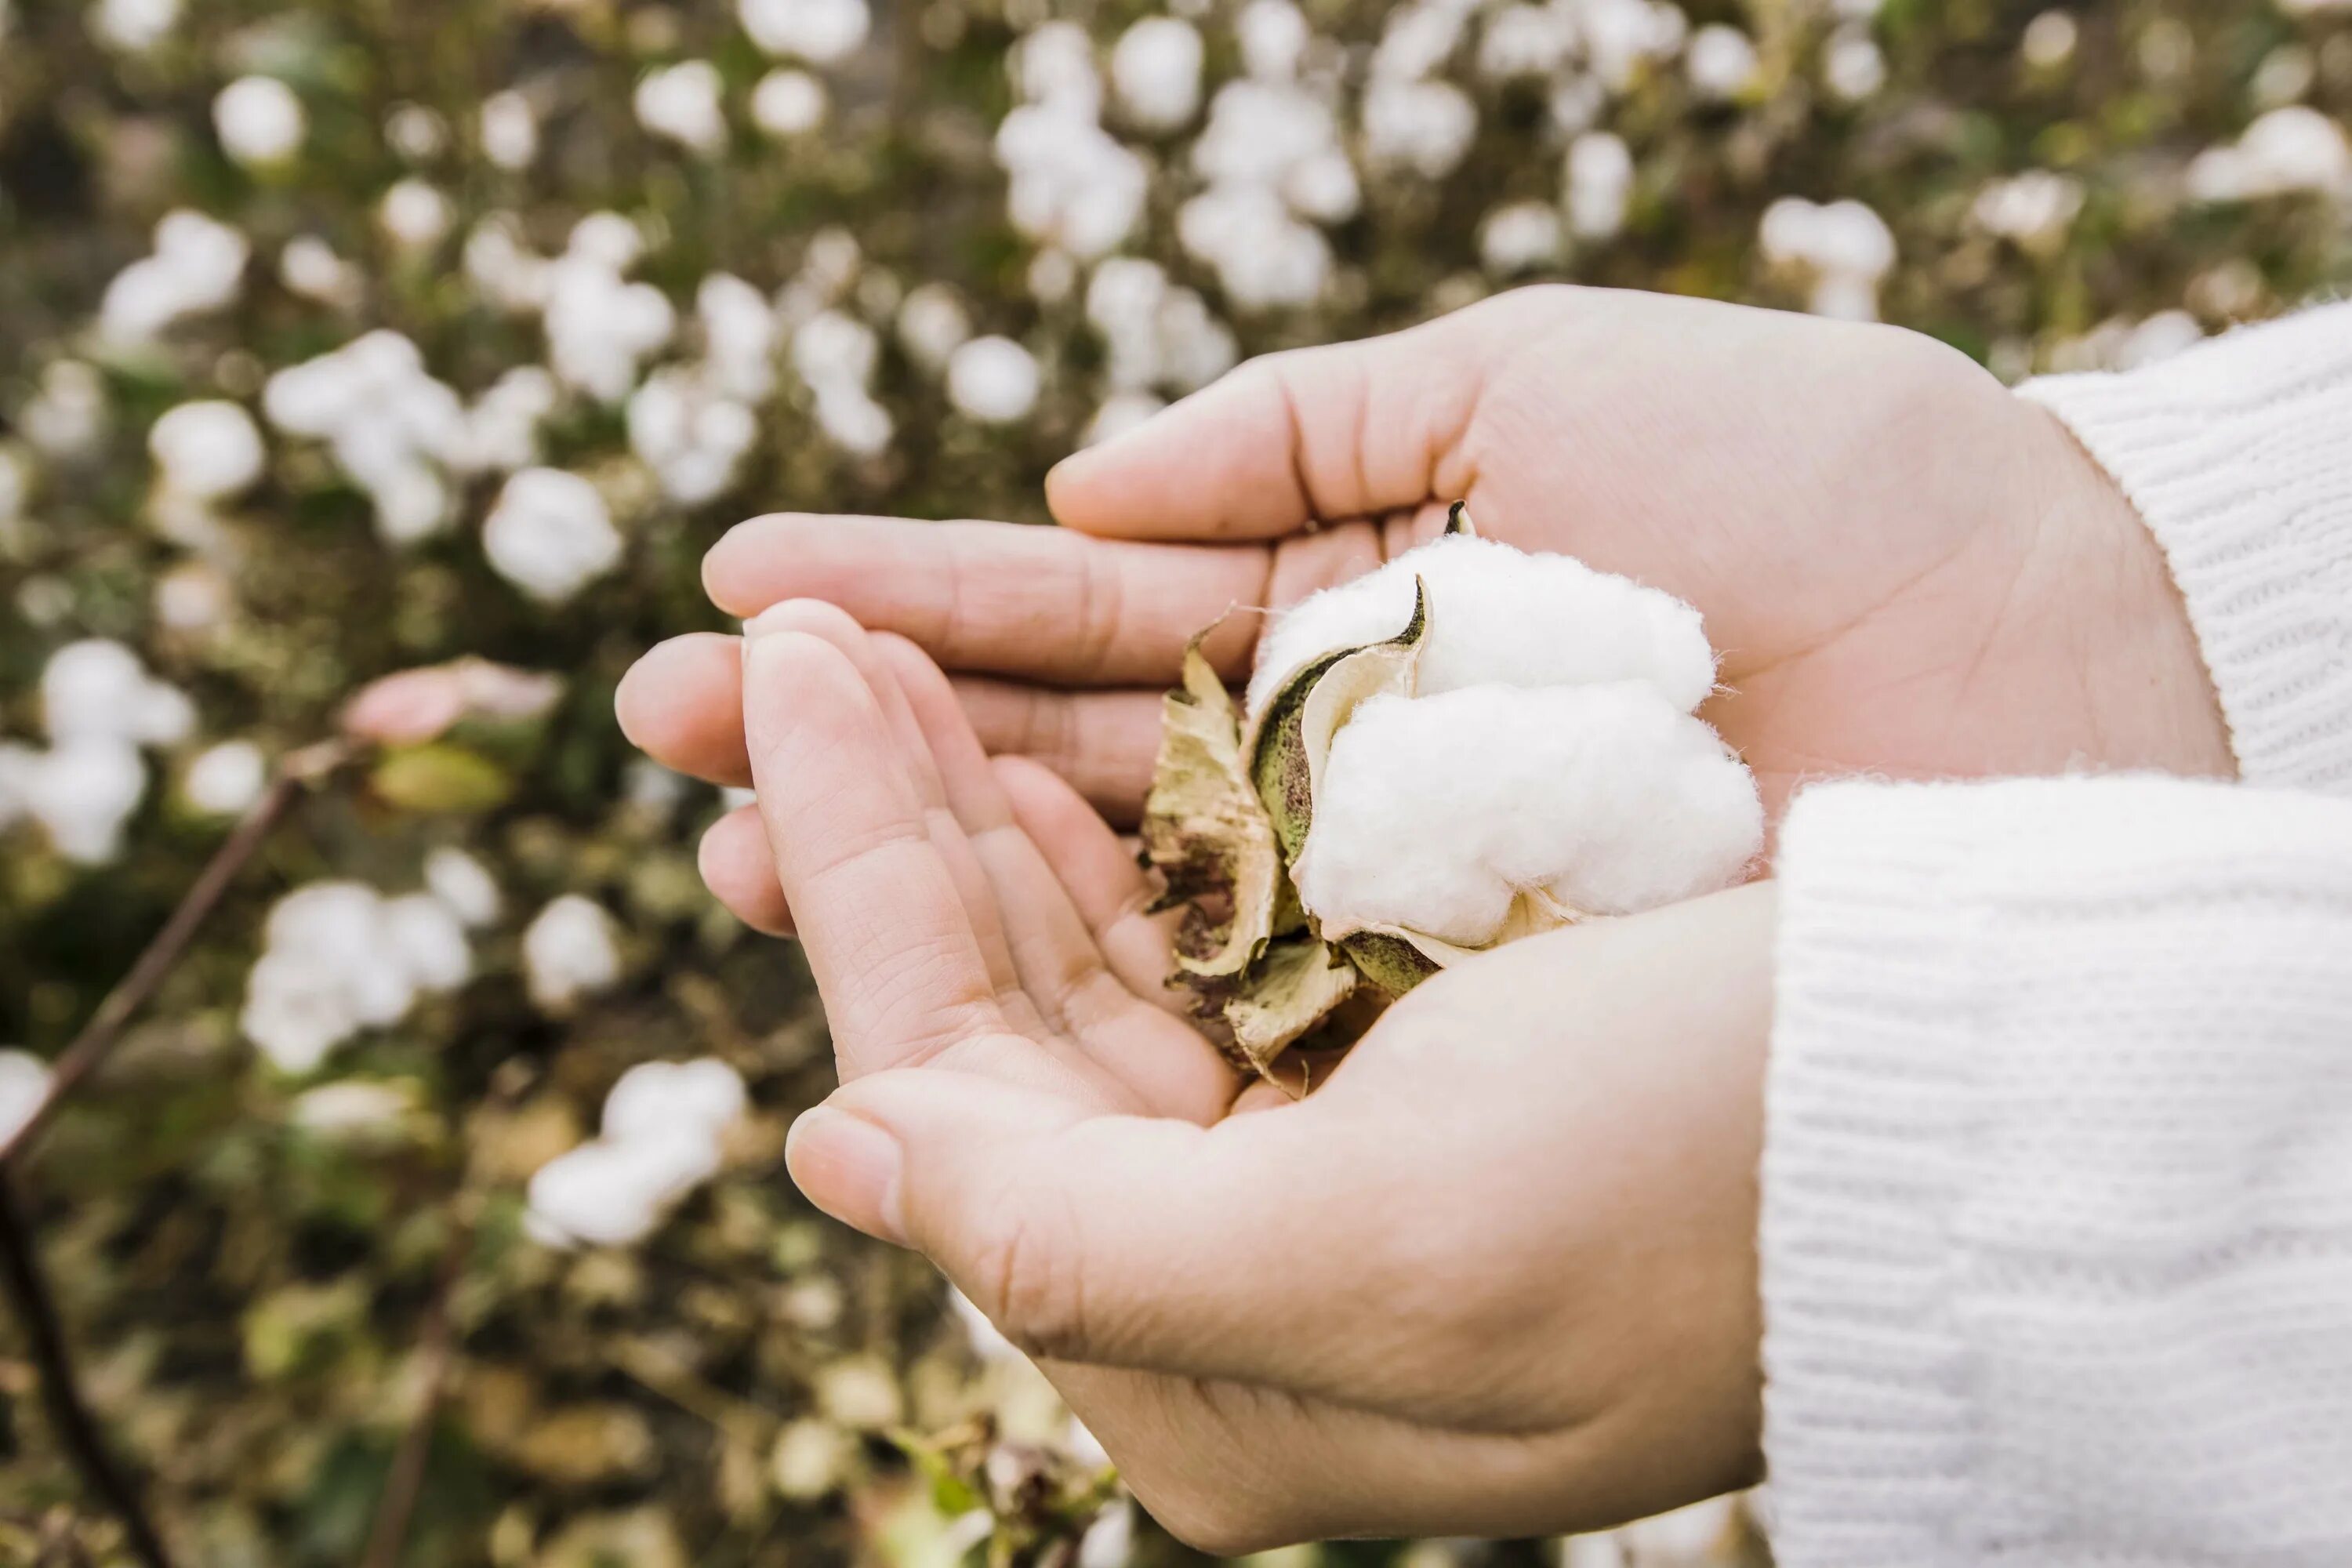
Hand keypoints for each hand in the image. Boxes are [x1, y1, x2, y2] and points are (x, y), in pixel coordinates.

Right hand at [618, 284, 2230, 934]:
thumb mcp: (1549, 384)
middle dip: (856, 752)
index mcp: (1358, 619)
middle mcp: (1347, 783)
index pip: (1089, 618)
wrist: (2049, 677)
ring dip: (908, 881)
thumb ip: (1309, 426)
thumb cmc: (1833, 500)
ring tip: (731, 859)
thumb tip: (1084, 490)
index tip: (738, 592)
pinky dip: (1067, 1015)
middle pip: (1056, 774)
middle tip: (657, 736)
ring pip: (1101, 911)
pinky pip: (1218, 1024)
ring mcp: (1384, 921)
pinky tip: (909, 1004)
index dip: (912, 603)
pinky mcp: (1440, 1040)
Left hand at [736, 601, 1774, 1549]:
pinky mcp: (1391, 1051)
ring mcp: (1316, 1153)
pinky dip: (1106, 813)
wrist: (1960, 1105)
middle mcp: (1243, 1271)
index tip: (771, 675)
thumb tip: (832, 1153)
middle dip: (891, 815)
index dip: (849, 870)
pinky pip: (1194, 930)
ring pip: (1083, 956)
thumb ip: (1073, 1239)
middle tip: (789, 634)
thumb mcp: (1387, 1250)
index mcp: (1215, 1361)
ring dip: (976, 794)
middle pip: (1001, 1015)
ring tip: (870, 645)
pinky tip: (1029, 723)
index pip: (953, 1092)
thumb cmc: (1697, 1174)